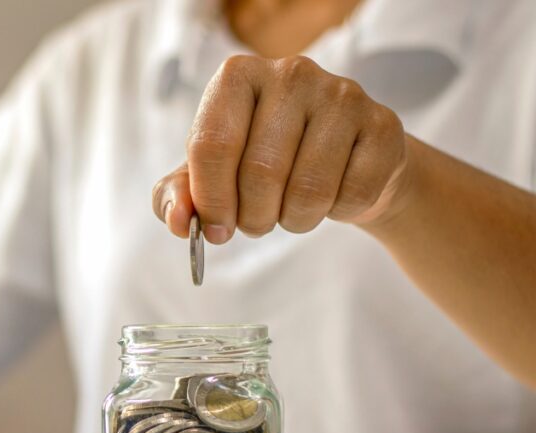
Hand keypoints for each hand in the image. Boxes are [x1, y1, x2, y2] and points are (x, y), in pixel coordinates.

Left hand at [152, 55, 411, 241]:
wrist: (341, 162)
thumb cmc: (263, 164)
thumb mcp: (210, 177)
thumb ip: (178, 196)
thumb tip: (177, 221)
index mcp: (236, 77)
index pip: (211, 145)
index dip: (210, 201)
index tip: (215, 230)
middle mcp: (290, 73)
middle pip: (260, 172)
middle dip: (253, 217)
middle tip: (256, 223)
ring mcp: (342, 95)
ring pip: (309, 190)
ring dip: (294, 220)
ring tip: (291, 210)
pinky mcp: (383, 125)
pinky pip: (352, 195)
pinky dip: (336, 213)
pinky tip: (333, 195)